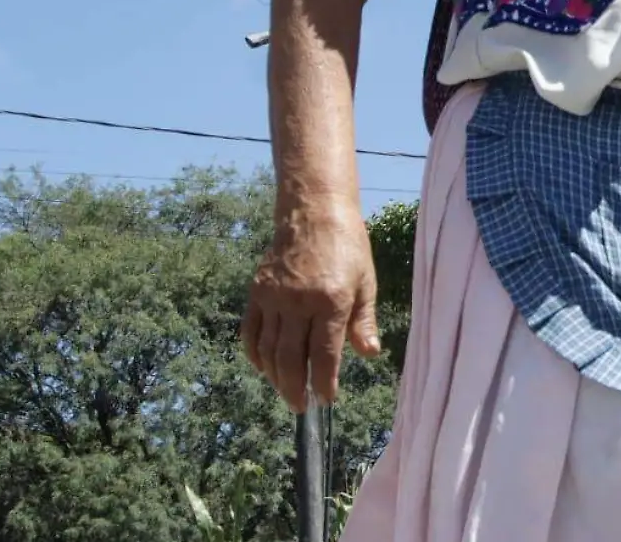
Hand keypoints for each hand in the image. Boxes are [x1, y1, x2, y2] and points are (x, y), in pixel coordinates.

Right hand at [241, 203, 380, 411]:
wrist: (313, 214)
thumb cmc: (349, 248)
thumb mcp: (366, 283)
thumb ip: (364, 322)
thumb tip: (369, 354)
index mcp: (331, 301)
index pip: (324, 353)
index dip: (324, 381)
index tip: (327, 399)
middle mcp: (299, 302)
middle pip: (291, 357)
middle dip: (295, 387)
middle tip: (301, 406)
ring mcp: (274, 298)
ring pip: (268, 349)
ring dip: (275, 376)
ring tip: (286, 391)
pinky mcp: (257, 292)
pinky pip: (251, 331)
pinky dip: (255, 354)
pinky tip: (264, 368)